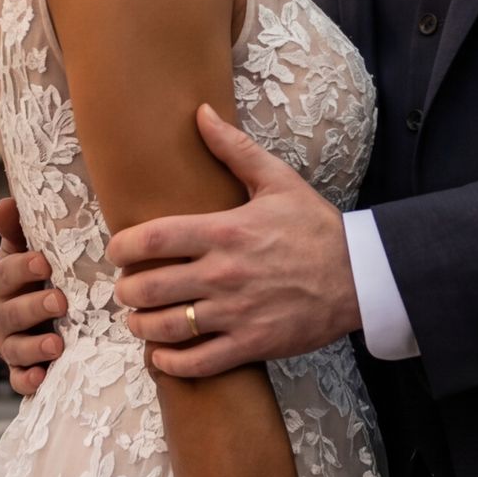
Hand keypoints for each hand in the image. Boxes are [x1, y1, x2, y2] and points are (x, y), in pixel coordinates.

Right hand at [0, 196, 63, 394]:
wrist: (56, 313)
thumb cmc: (42, 274)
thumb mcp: (30, 248)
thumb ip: (17, 228)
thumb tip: (7, 203)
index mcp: (0, 282)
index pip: (2, 275)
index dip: (20, 269)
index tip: (44, 261)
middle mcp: (0, 315)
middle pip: (8, 314)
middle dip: (32, 307)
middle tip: (60, 301)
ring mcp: (10, 345)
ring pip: (14, 348)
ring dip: (34, 347)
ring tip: (57, 345)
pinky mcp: (22, 370)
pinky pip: (19, 380)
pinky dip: (28, 380)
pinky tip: (42, 378)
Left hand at [109, 105, 358, 378]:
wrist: (360, 276)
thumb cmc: (316, 227)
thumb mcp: (277, 180)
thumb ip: (233, 148)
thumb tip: (200, 113)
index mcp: (224, 231)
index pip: (152, 239)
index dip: (122, 247)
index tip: (117, 251)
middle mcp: (223, 274)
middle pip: (150, 287)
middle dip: (127, 290)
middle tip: (126, 288)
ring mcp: (236, 313)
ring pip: (167, 328)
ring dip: (141, 326)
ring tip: (138, 319)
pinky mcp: (252, 344)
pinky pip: (199, 363)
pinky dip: (171, 364)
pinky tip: (162, 355)